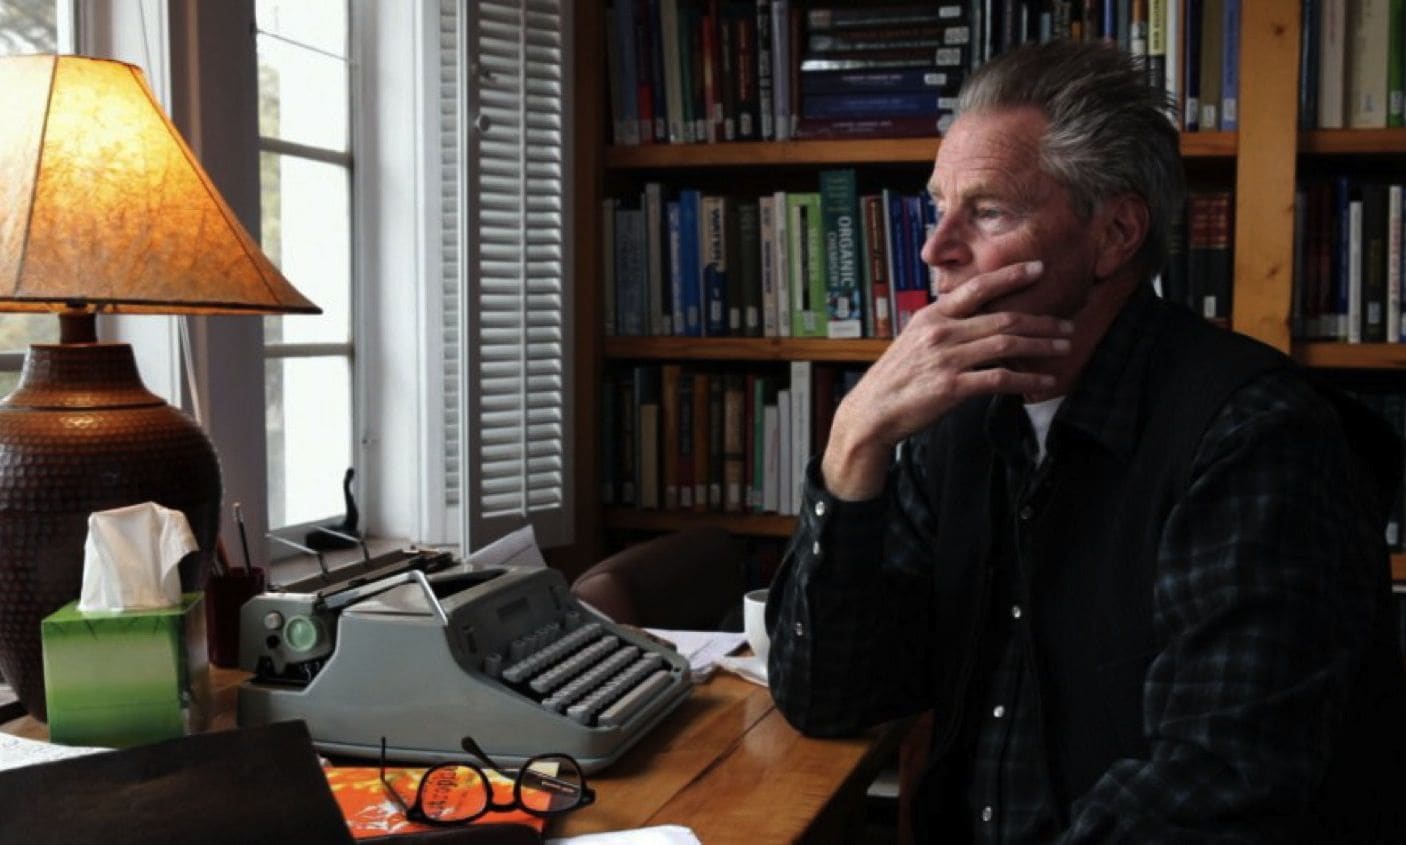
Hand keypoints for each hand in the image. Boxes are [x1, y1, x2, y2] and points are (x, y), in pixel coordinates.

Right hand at [820, 260, 1073, 499]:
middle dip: (1041, 321)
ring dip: (1040, 346)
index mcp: (932, 316)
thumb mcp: (914, 340)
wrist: (871, 412)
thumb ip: (944, 327)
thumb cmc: (895, 378)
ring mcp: (946, 359)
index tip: (1039, 268)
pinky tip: (1043, 382)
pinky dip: (1026, 380)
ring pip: (1006, 345)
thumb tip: (975, 320)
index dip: (1011, 276)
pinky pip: (999, 379)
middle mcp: (941, 332)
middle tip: (1067, 324)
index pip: (977, 288)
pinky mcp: (951, 387)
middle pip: (1002, 319)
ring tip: (1063, 348)